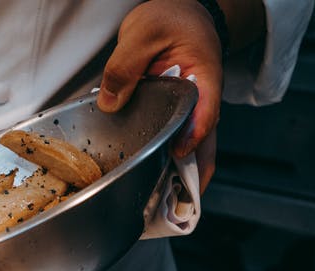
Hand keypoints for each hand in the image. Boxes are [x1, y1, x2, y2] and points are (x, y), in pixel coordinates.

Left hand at [96, 0, 223, 190]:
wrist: (182, 12)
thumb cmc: (172, 18)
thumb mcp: (144, 32)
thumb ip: (125, 65)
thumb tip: (109, 102)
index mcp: (203, 78)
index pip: (205, 112)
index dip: (194, 136)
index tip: (179, 154)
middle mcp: (202, 101)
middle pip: (204, 144)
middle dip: (191, 177)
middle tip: (174, 207)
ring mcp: (190, 112)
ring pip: (191, 152)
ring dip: (178, 178)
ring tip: (160, 207)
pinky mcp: (176, 117)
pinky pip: (174, 144)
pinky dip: (165, 165)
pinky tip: (147, 183)